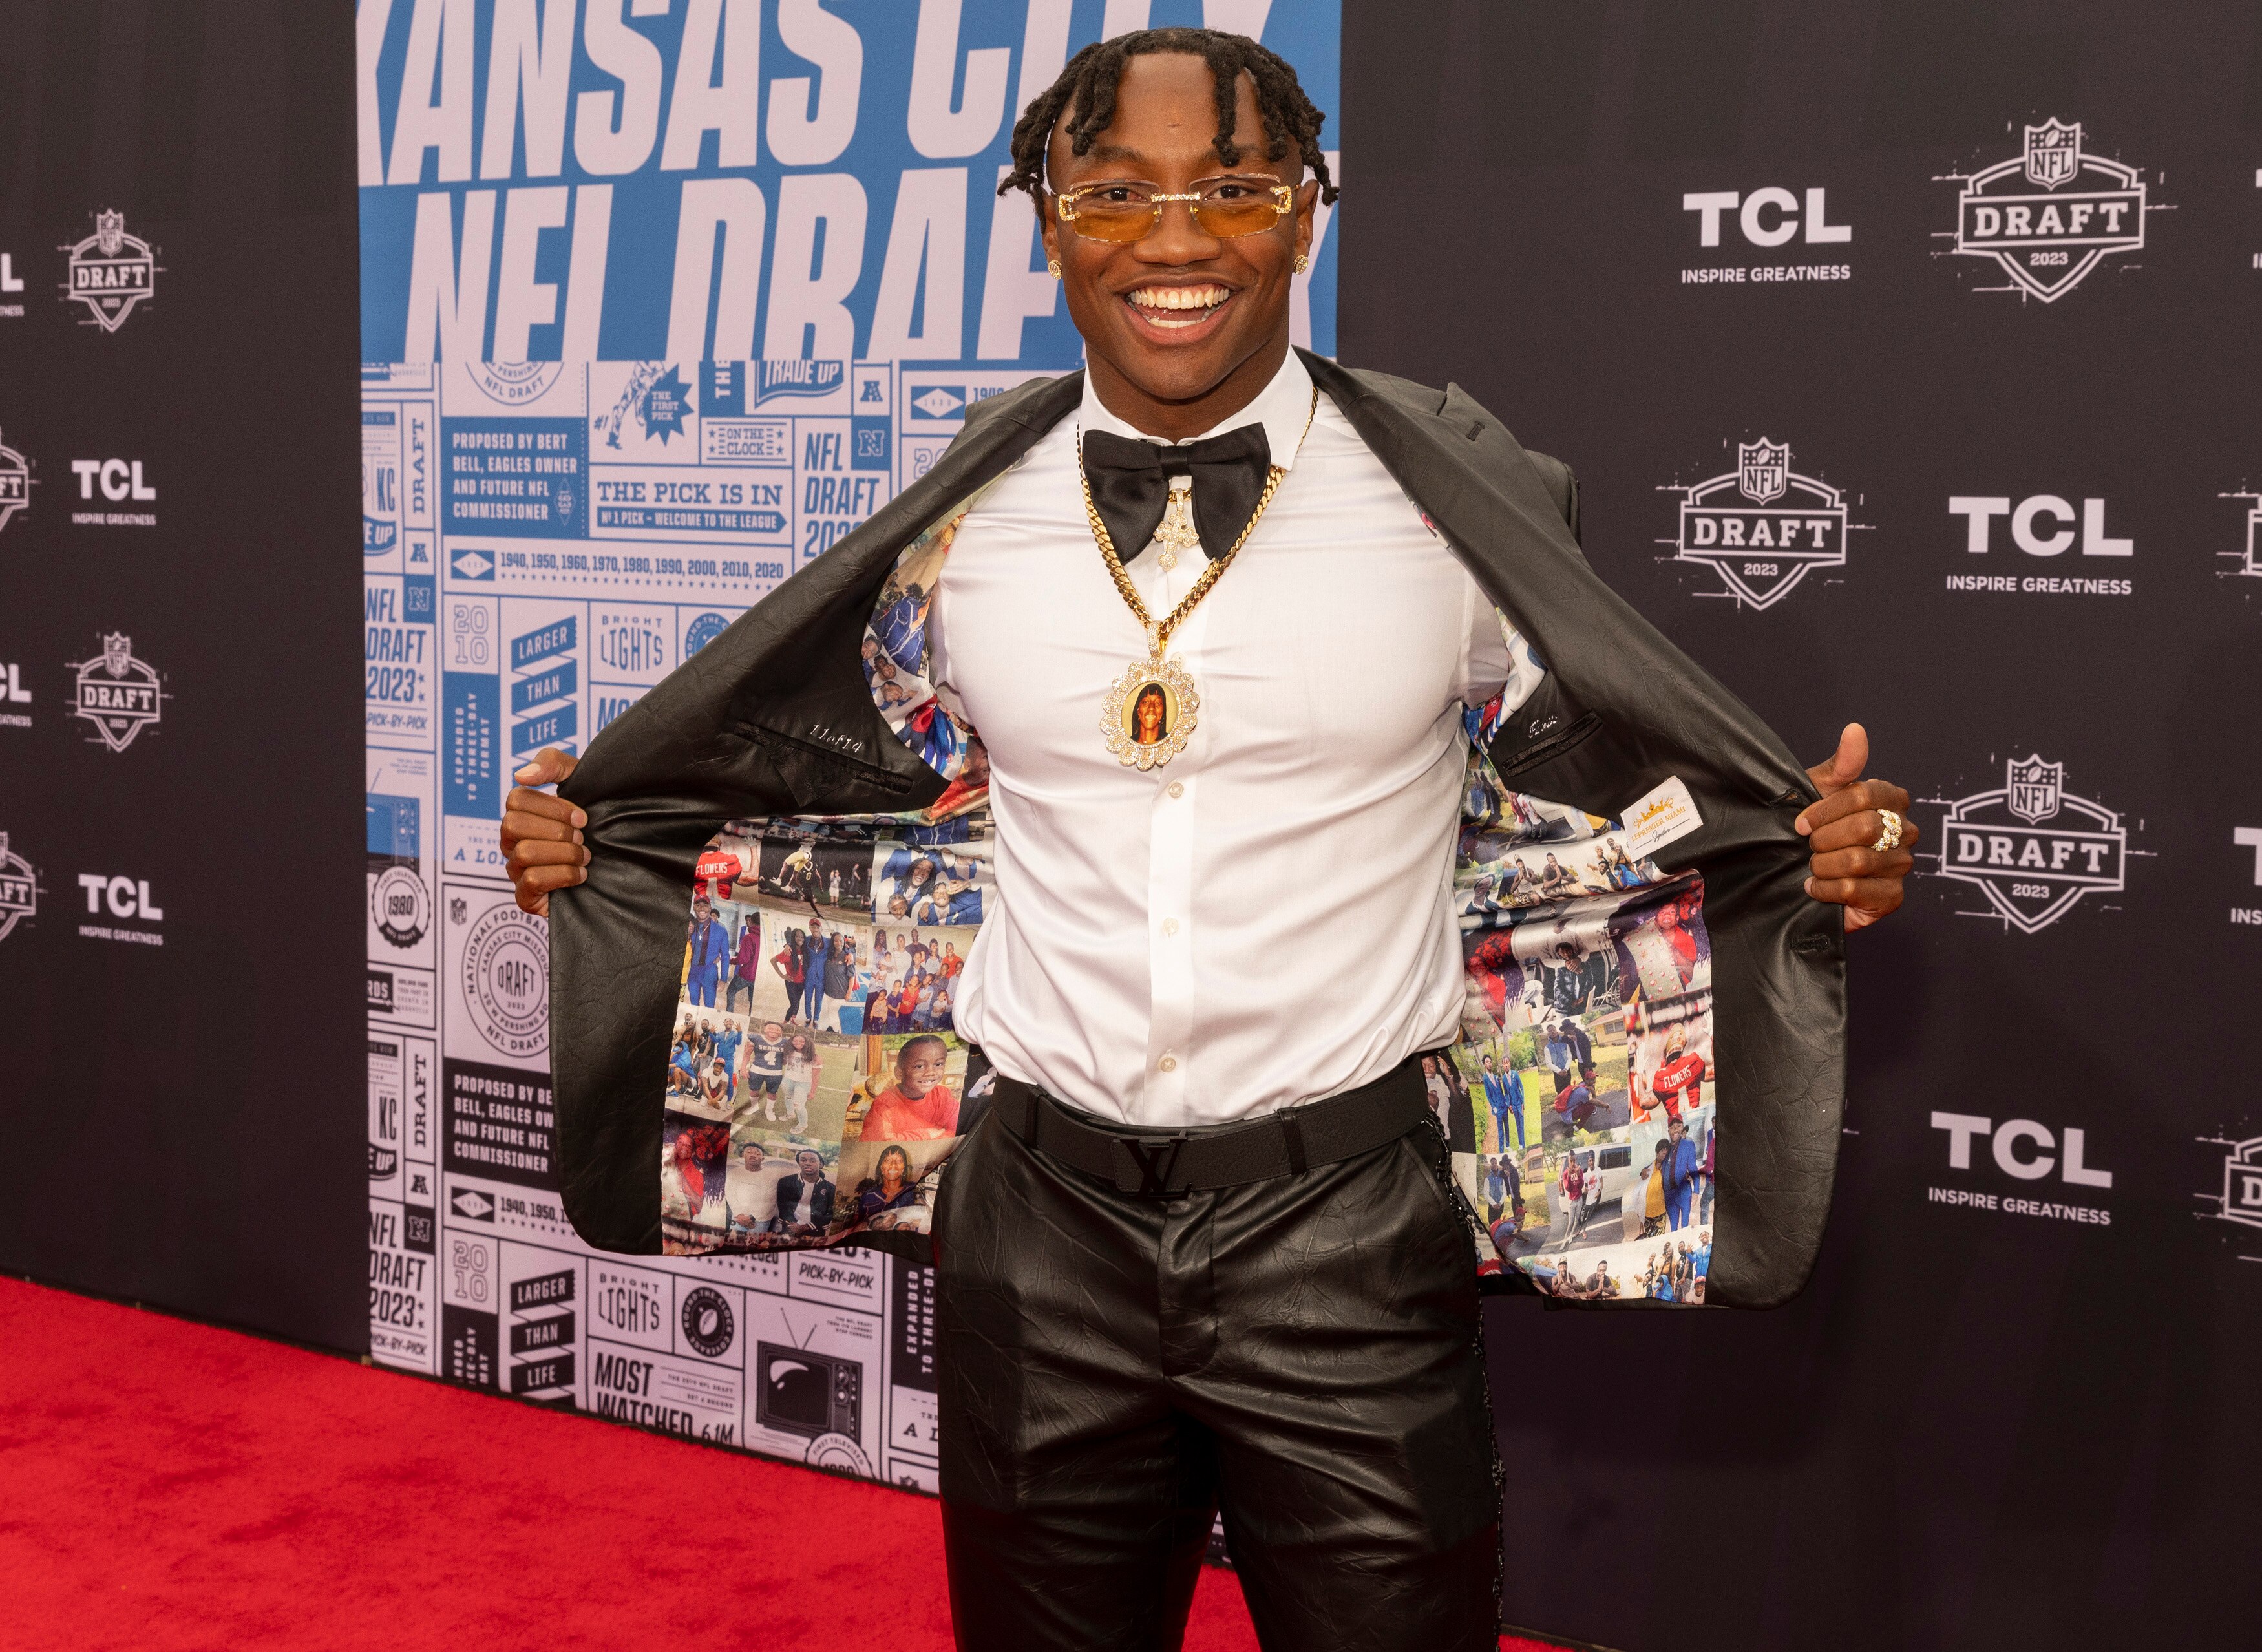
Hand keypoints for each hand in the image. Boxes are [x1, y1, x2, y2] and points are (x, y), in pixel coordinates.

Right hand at [502, 747, 587, 916]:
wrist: (618, 859)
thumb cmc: (594, 815)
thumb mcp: (579, 779)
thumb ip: (551, 763)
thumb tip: (521, 775)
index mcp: (520, 813)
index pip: (516, 799)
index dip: (553, 807)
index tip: (583, 817)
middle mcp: (511, 841)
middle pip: (514, 824)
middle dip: (557, 830)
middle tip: (582, 837)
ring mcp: (515, 869)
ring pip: (525, 853)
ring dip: (564, 853)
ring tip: (585, 856)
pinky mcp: (525, 897)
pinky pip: (530, 882)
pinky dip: (562, 876)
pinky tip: (580, 875)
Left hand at [1794, 722, 1916, 931]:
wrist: (1798, 872)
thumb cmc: (1814, 826)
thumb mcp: (1820, 790)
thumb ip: (1842, 764)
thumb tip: (1855, 729)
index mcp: (1892, 799)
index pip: (1863, 795)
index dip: (1825, 810)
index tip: (1801, 822)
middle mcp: (1905, 830)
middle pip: (1864, 828)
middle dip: (1823, 839)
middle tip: (1809, 846)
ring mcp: (1902, 865)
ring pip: (1858, 861)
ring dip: (1822, 865)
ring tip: (1812, 866)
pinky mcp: (1893, 897)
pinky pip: (1856, 890)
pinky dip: (1827, 889)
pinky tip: (1816, 887)